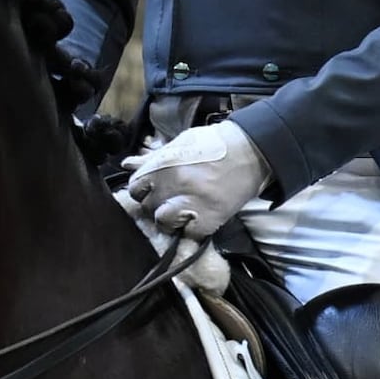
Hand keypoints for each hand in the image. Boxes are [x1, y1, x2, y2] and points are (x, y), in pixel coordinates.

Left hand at [117, 118, 269, 242]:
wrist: (252, 152)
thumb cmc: (214, 144)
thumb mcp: (181, 143)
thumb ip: (153, 157)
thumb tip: (127, 164)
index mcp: (162, 163)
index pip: (135, 187)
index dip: (145, 190)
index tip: (156, 190)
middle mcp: (172, 183)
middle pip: (147, 206)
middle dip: (157, 204)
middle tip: (174, 200)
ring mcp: (190, 202)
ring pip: (163, 222)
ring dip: (172, 220)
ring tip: (185, 212)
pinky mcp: (208, 219)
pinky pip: (189, 234)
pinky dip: (193, 230)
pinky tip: (201, 218)